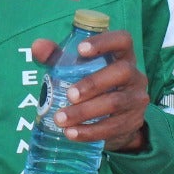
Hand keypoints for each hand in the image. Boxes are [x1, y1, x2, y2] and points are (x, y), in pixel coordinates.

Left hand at [30, 30, 149, 152]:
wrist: (113, 120)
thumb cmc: (91, 84)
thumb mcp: (74, 68)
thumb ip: (56, 56)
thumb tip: (37, 46)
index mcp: (122, 56)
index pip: (122, 40)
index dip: (104, 42)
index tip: (80, 49)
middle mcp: (135, 75)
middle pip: (122, 72)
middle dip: (93, 83)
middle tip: (69, 95)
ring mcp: (136, 99)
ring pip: (115, 103)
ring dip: (85, 112)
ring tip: (61, 119)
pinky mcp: (133, 122)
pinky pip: (113, 127)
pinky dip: (90, 131)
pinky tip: (71, 133)